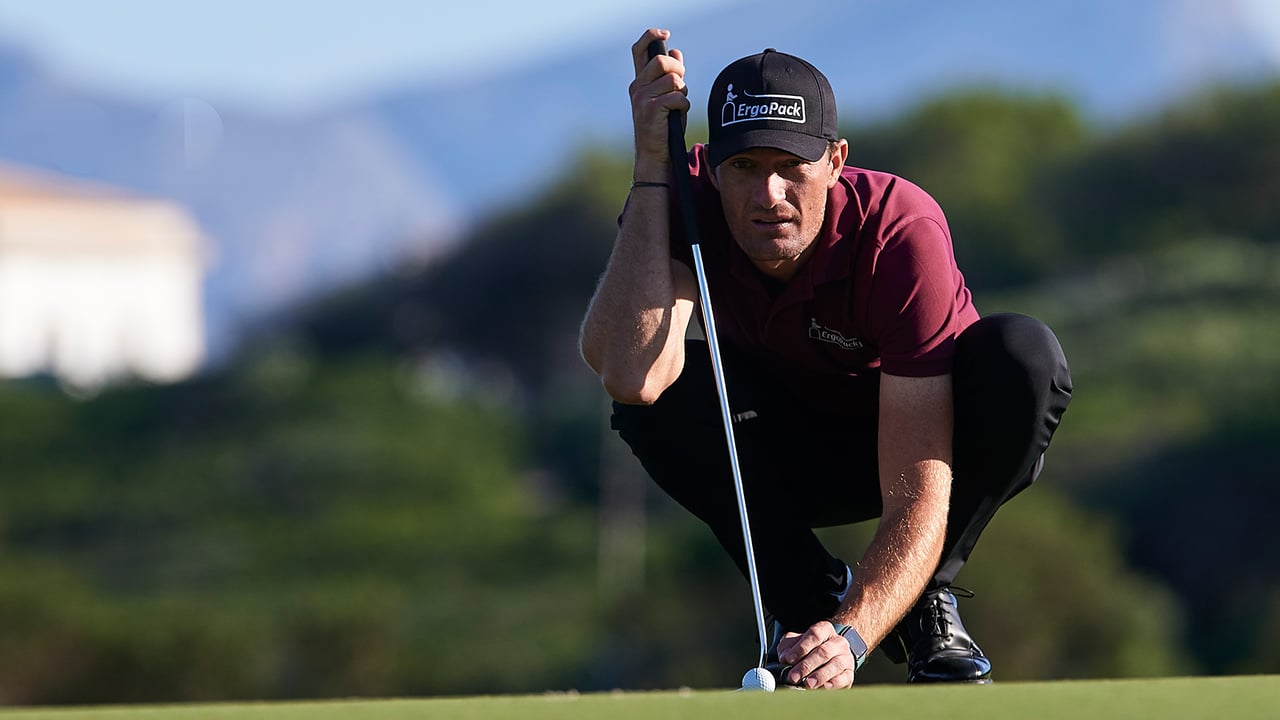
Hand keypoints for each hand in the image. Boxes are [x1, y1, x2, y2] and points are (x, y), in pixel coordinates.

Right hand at [628, 28, 689, 179]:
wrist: (654, 155)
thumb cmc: (663, 128)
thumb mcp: (667, 98)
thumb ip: (670, 76)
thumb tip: (676, 52)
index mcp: (639, 82)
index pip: (639, 50)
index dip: (651, 36)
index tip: (665, 33)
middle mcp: (637, 87)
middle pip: (662, 61)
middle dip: (678, 70)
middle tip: (680, 86)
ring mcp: (641, 97)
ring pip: (674, 81)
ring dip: (682, 93)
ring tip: (676, 107)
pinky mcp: (651, 109)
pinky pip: (678, 97)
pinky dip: (683, 107)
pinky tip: (676, 117)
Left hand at [777, 621, 855, 688]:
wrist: (830, 656)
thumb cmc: (809, 649)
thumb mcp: (796, 643)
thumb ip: (788, 647)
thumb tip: (784, 658)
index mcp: (825, 630)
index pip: (814, 635)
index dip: (800, 647)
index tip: (788, 659)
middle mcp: (838, 642)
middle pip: (823, 652)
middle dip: (806, 665)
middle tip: (793, 677)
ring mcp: (846, 658)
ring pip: (835, 665)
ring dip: (820, 676)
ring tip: (808, 684)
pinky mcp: (849, 674)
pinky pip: (843, 678)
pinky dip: (833, 684)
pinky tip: (823, 687)